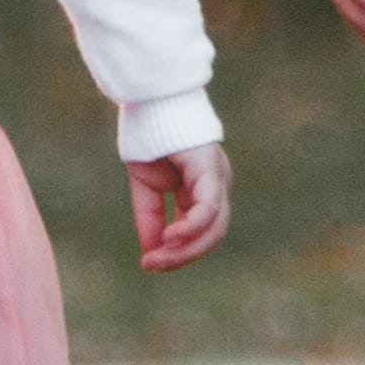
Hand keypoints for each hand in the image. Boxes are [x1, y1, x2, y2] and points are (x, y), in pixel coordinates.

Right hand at [129, 142, 230, 270]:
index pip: (200, 233)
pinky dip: (191, 227)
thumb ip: (151, 217)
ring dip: (185, 250)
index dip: (178, 254)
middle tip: (151, 265)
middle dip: (181, 257)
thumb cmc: (149, 135)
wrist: (149, 98)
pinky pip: (208, 207)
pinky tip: (169, 238)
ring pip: (214, 229)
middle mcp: (216, 186)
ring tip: (156, 257)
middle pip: (211, 237)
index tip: (149, 264)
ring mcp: (218, 178)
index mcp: (203, 190)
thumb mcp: (147, 186)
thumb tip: (151, 252)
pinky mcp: (211, 169)